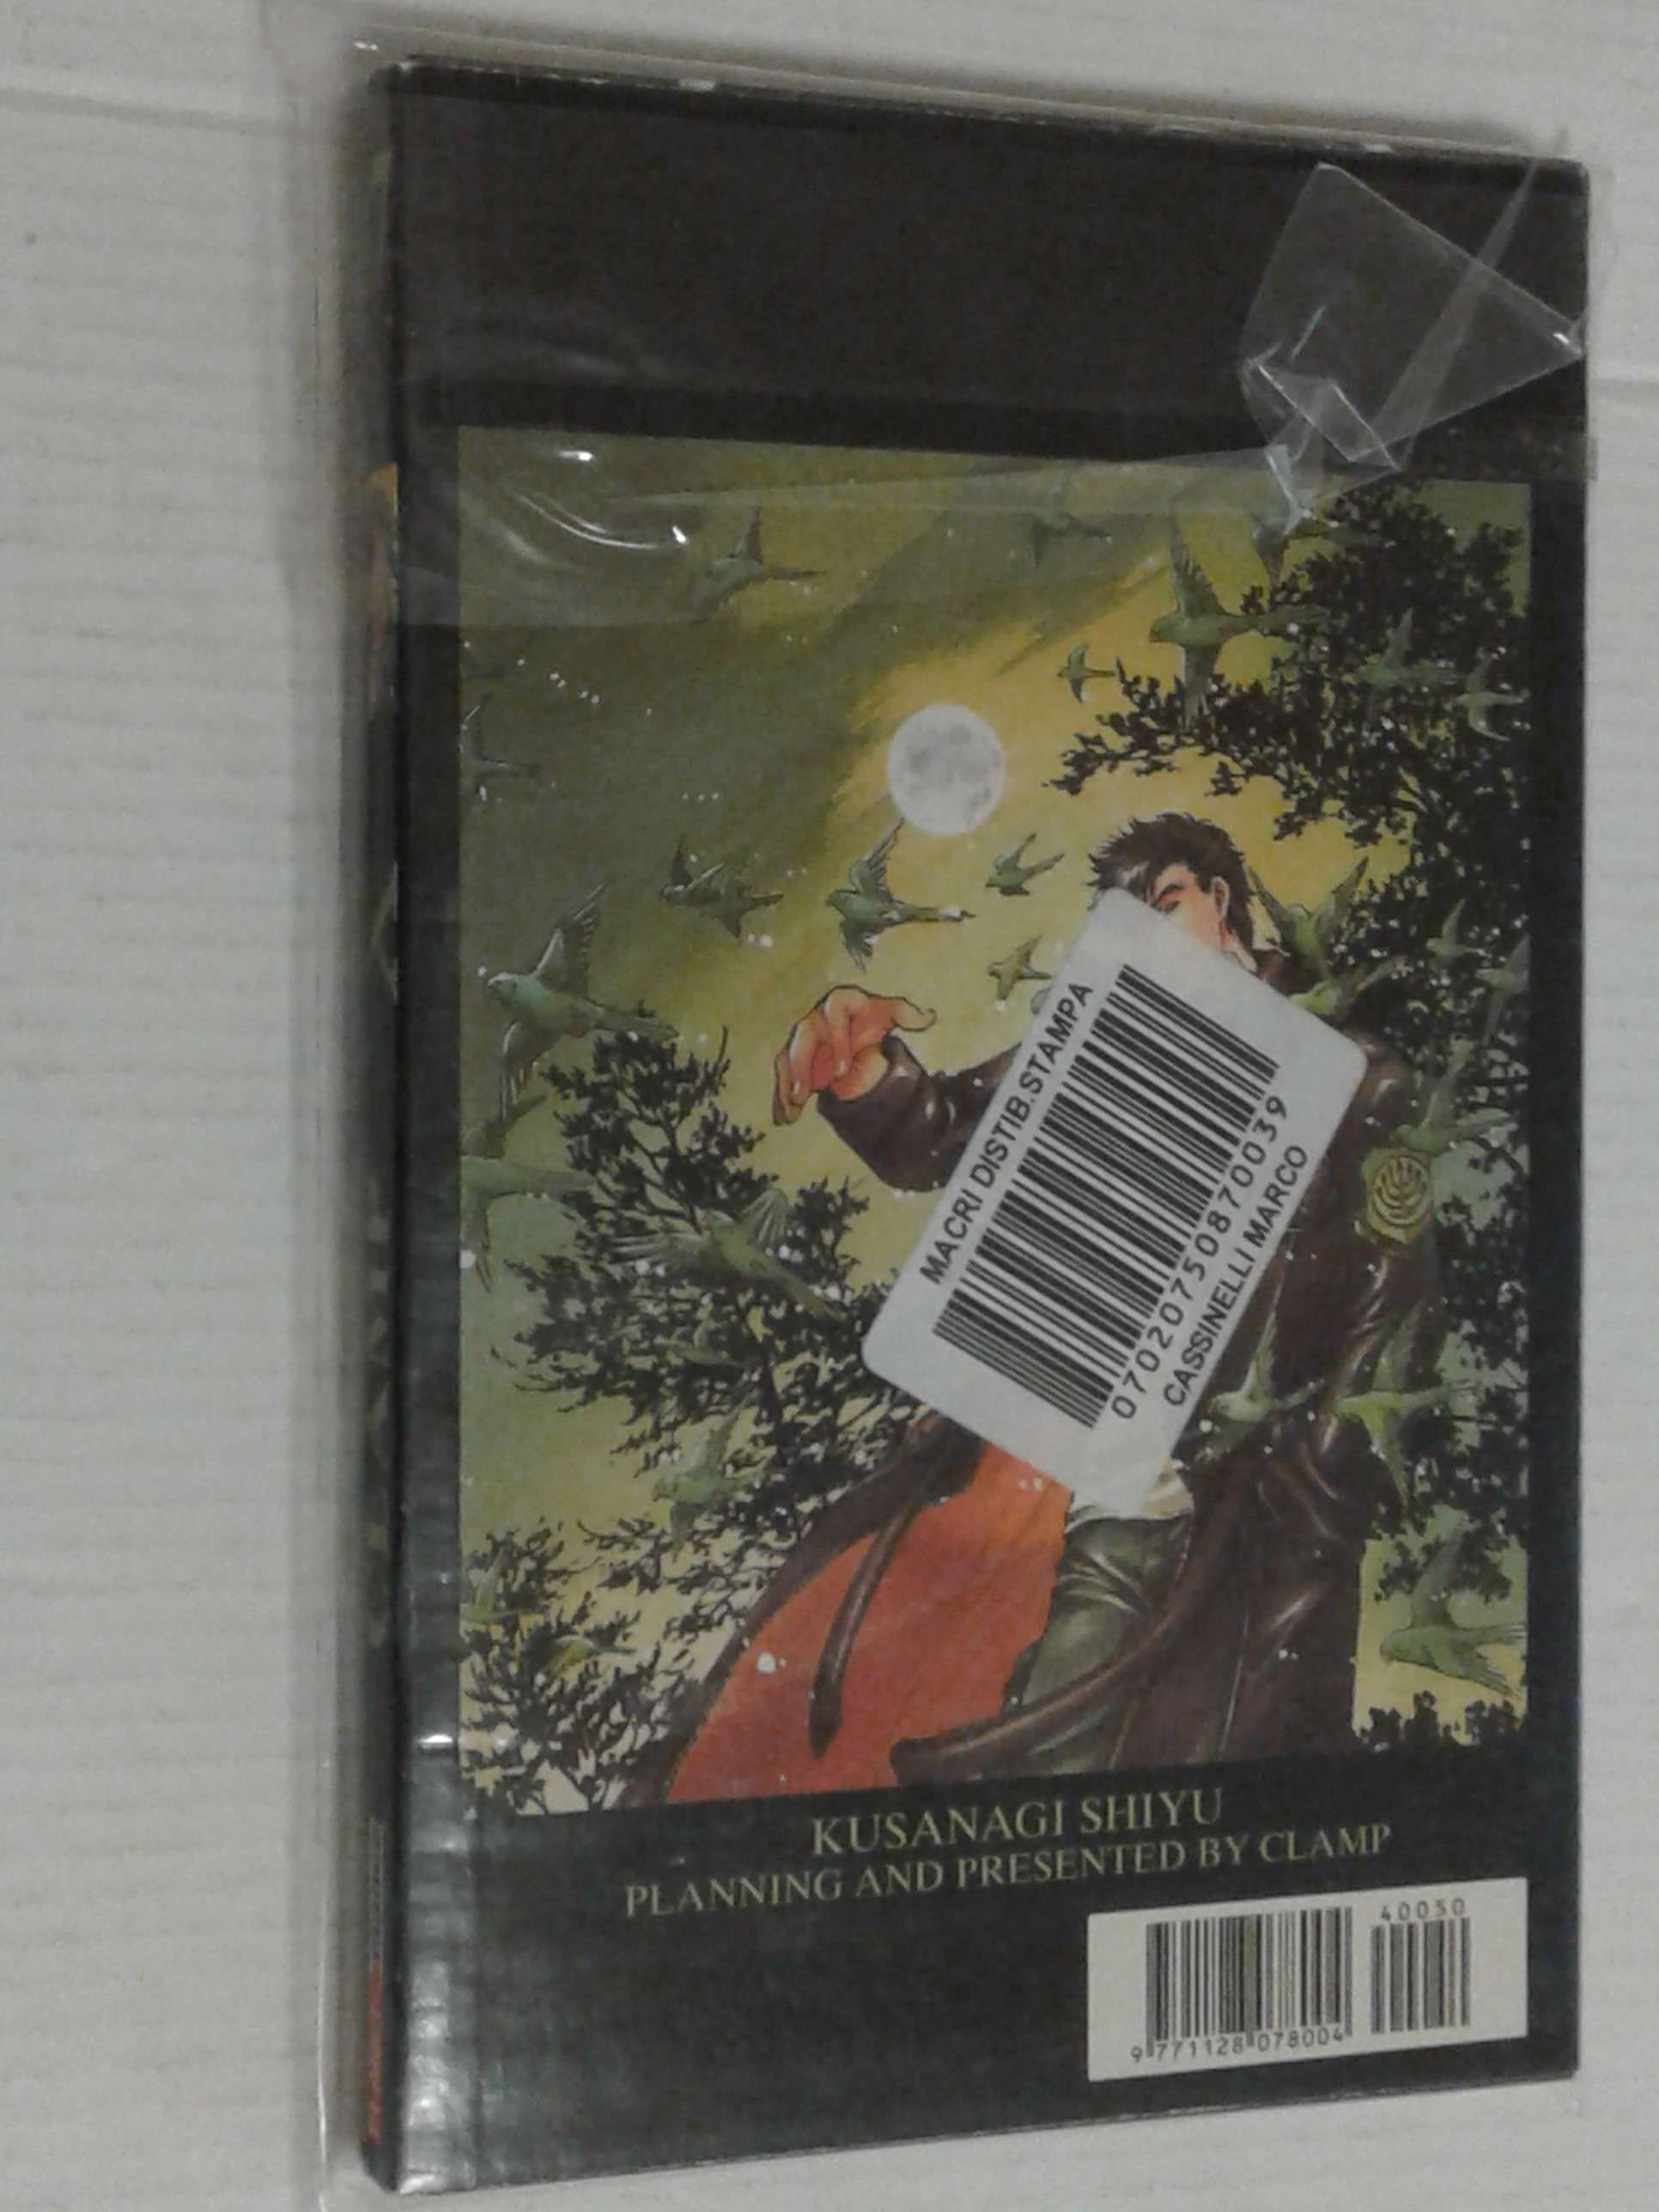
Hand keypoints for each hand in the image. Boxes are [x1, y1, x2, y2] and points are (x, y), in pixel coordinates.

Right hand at [772, 988, 934, 1124]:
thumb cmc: (872, 1018)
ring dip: (788, 1084)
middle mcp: (815, 1017)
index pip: (833, 1017)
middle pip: (802, 1039)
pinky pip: (784, 1075)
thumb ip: (907, 1013)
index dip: (836, 1044)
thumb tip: (928, 1017)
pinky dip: (782, 1096)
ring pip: (788, 1058)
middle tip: (805, 1094)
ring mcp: (801, 1038)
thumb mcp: (890, 1012)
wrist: (854, 1029)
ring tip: (793, 1109)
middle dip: (801, 1067)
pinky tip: (785, 1118)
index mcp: (839, 1002)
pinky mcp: (793, 1057)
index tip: (842, 1073)